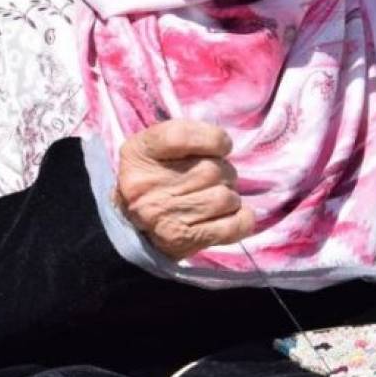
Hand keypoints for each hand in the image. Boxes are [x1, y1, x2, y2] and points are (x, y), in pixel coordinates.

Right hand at [115, 119, 254, 259]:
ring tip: (214, 198)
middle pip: (211, 169)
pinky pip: (232, 226)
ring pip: (225, 197)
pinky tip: (230, 214)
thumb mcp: (157, 147)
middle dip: (223, 171)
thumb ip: (189, 136)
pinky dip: (242, 219)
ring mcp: (163, 215)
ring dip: (230, 196)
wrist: (133, 225)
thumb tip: (226, 145)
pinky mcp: (181, 240)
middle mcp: (146, 185)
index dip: (212, 138)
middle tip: (213, 179)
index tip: (221, 145)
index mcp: (139, 153)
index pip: (180, 136)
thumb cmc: (156, 176)